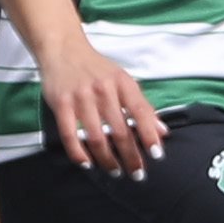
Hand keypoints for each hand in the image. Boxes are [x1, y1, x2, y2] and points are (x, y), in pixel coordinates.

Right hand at [35, 35, 164, 176]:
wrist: (64, 50)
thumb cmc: (98, 69)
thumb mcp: (124, 81)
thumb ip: (143, 107)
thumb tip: (162, 132)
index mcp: (123, 83)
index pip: (141, 112)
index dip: (150, 135)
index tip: (157, 155)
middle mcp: (104, 90)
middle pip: (120, 130)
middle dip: (131, 155)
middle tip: (137, 173)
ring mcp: (81, 97)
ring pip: (97, 137)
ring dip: (107, 159)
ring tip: (115, 171)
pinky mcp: (61, 104)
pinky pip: (70, 135)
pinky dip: (79, 153)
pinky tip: (87, 163)